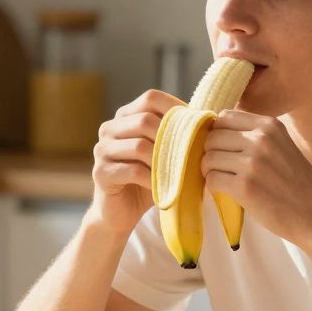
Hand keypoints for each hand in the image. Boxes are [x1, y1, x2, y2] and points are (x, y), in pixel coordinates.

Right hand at [88, 89, 184, 236]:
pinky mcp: (101, 173)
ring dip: (164, 161)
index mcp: (125, 117)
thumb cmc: (148, 179)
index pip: (151, 98)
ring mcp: (102, 150)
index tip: (197, 125)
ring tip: (179, 173)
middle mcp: (109, 128)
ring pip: (139, 146)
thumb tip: (211, 118)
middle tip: (192, 154)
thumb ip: (178, 134)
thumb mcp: (164, 153)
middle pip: (144, 120)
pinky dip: (153, 180)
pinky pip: (132, 171)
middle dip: (172, 137)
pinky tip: (164, 188)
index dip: (175, 107)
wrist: (122, 213)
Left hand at [200, 110, 311, 246]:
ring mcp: (252, 163)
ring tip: (223, 181)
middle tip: (220, 168)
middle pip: (212, 137)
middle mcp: (261, 139)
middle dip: (211, 153)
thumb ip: (256, 137)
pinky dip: (213, 187)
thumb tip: (215, 133)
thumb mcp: (282, 147)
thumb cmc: (299, 185)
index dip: (218, 133)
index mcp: (270, 125)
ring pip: (208, 158)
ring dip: (210, 171)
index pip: (225, 116)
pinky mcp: (244, 187)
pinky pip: (212, 180)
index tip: (223, 148)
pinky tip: (227, 192)